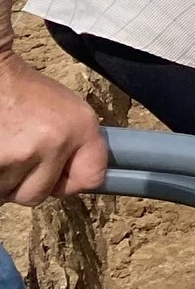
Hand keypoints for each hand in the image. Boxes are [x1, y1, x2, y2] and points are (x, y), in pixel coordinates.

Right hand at [0, 51, 107, 201]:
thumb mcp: (70, 114)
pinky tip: (1, 148)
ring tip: (8, 146)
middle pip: (38, 195)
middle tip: (21, 155)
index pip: (91, 179)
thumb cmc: (28, 94)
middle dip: (27, 182)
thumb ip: (76, 147)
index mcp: (81, 128)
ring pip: (10, 192)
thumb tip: (76, 182)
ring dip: (6, 177)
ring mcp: (20, 154)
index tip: (59, 176)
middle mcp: (55, 143)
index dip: (71, 182)